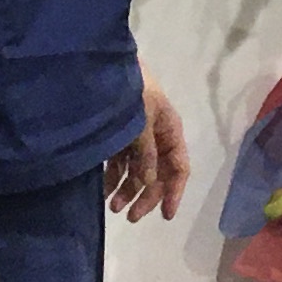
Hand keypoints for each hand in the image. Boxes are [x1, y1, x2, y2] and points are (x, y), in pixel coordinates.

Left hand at [108, 77, 191, 221]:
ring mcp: (136, 136)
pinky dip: (113, 177)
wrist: (105, 64)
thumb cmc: (131, 90)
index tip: (165, 215)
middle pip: (157, 174)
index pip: (179, 168)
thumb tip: (149, 182)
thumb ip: (146, 153)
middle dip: (145, 196)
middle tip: (130, 217)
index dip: (174, 192)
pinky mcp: (118, 135)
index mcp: (170, 131)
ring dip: (127, 190)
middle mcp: (156, 136)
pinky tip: (103, 191)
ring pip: (137, 171)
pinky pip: (119, 162)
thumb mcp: (141, 121)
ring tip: (112, 206)